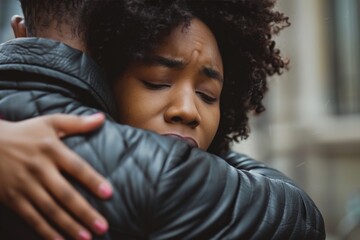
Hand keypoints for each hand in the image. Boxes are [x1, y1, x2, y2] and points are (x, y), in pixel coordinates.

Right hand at [0, 113, 111, 239]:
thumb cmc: (25, 132)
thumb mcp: (50, 122)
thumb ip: (77, 123)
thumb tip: (102, 118)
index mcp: (51, 150)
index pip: (77, 167)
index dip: (93, 181)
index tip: (109, 194)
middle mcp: (39, 169)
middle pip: (65, 194)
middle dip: (84, 212)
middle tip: (102, 227)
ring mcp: (25, 185)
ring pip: (49, 210)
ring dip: (68, 225)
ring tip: (86, 238)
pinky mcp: (12, 198)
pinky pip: (31, 217)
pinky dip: (45, 231)